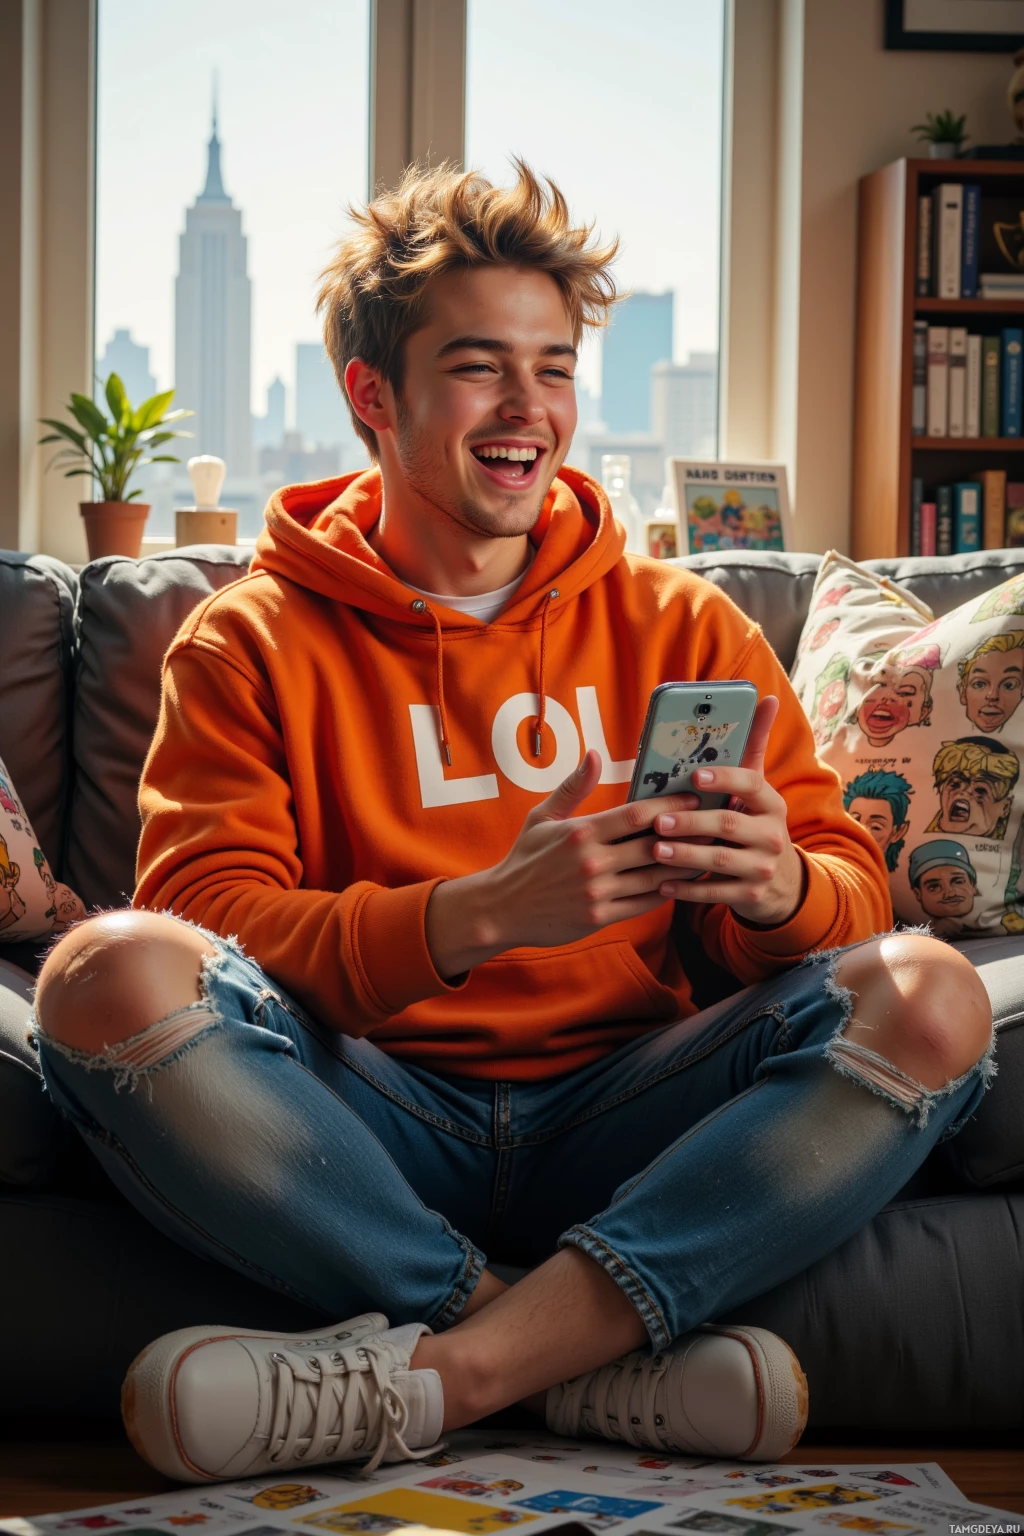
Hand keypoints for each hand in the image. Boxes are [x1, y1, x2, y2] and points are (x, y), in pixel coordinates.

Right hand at [425, 750, 700, 976]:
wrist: (501, 909)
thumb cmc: (524, 859)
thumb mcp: (542, 818)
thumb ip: (573, 788)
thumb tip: (594, 755)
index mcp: (581, 833)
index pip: (636, 815)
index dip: (670, 807)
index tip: (694, 799)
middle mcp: (592, 863)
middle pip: (653, 845)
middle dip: (688, 834)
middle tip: (715, 824)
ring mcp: (598, 893)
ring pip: (655, 877)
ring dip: (685, 865)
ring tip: (709, 852)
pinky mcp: (600, 917)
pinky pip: (644, 904)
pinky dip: (666, 892)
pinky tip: (682, 882)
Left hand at [649, 695, 805, 927]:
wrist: (783, 883)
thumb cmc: (756, 825)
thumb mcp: (758, 790)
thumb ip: (754, 747)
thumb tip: (767, 698)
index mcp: (770, 803)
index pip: (750, 784)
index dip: (724, 779)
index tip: (694, 775)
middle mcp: (772, 834)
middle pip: (729, 825)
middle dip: (692, 822)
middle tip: (658, 821)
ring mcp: (762, 867)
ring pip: (721, 861)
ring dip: (686, 856)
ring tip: (655, 850)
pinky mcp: (751, 895)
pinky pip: (716, 893)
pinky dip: (688, 890)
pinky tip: (662, 885)